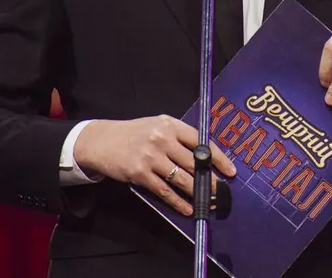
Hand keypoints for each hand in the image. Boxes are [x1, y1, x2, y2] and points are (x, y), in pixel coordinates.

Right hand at [73, 116, 237, 215]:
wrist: (101, 141)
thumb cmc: (133, 134)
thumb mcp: (156, 126)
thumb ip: (178, 137)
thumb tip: (205, 155)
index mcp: (170, 124)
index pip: (201, 141)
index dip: (218, 157)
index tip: (230, 170)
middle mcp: (162, 138)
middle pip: (194, 163)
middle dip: (210, 179)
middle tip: (221, 190)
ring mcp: (151, 156)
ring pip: (181, 179)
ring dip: (197, 192)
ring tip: (208, 201)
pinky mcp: (140, 173)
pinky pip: (164, 191)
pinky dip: (178, 202)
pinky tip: (187, 208)